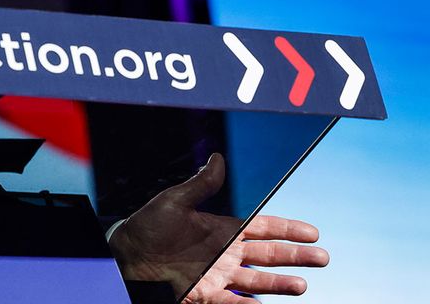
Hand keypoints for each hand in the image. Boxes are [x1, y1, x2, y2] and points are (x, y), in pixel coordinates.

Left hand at [109, 153, 328, 303]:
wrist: (125, 258)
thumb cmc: (146, 227)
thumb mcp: (174, 202)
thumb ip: (201, 184)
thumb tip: (217, 158)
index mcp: (221, 230)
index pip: (262, 228)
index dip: (288, 230)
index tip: (313, 232)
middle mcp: (225, 254)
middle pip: (269, 255)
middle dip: (295, 256)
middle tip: (323, 258)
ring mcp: (219, 277)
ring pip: (259, 282)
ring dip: (280, 284)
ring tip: (302, 285)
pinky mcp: (207, 296)